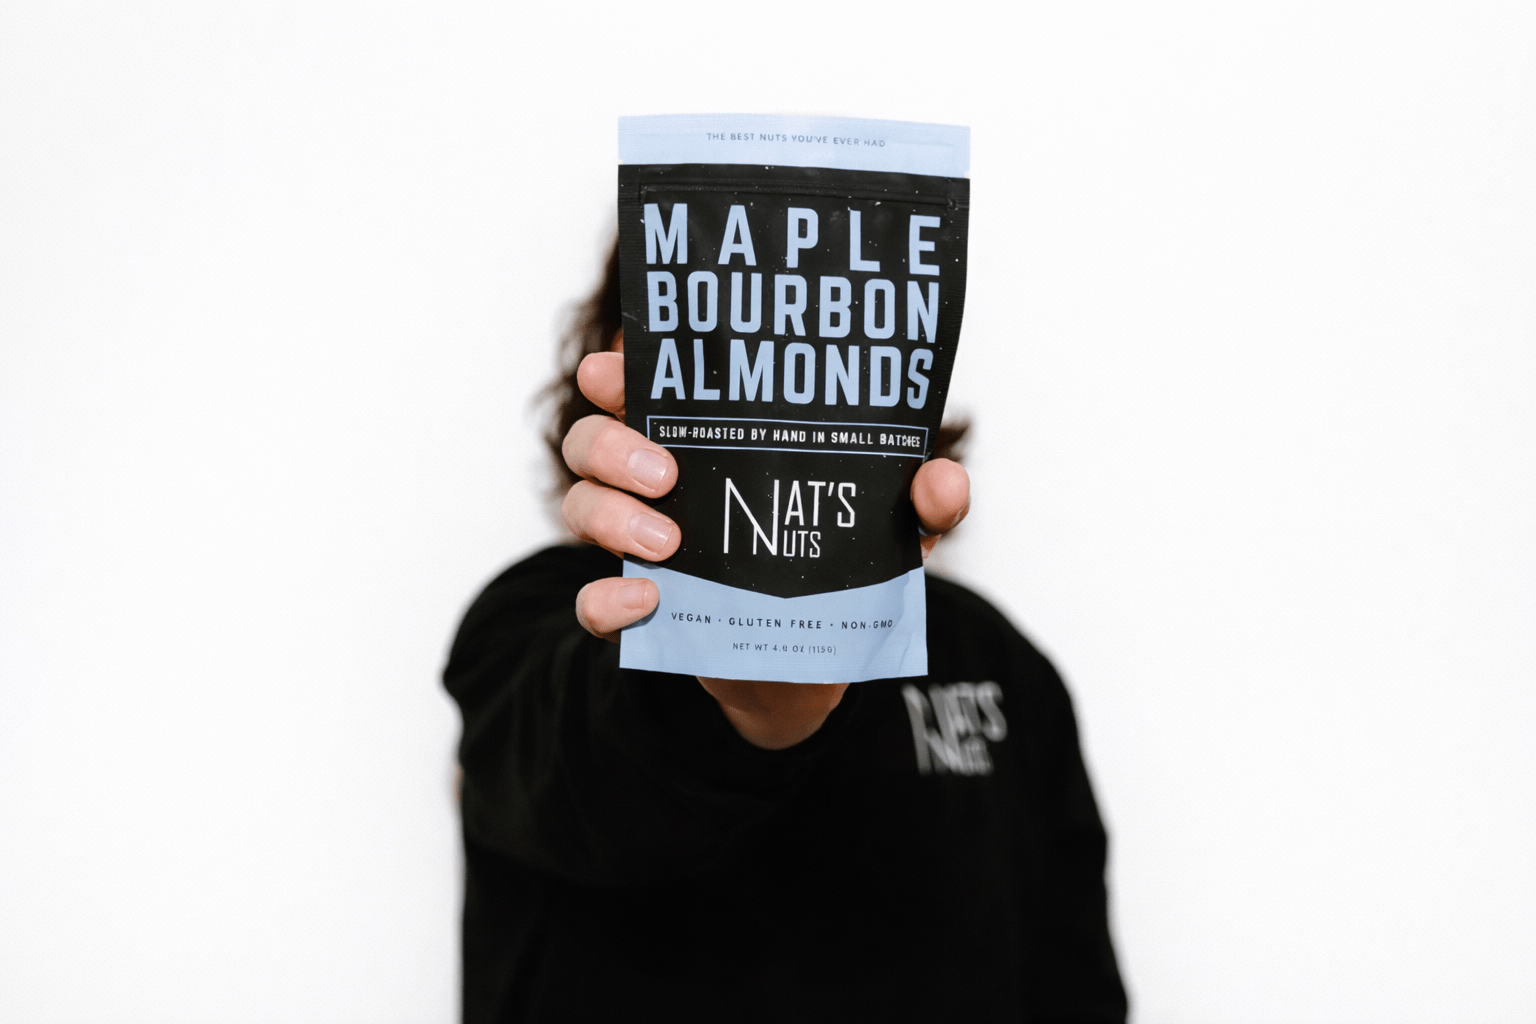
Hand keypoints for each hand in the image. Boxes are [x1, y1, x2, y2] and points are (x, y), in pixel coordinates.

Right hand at [562, 346, 970, 747]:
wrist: (809, 666)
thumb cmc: (838, 572)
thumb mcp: (890, 533)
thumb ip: (922, 505)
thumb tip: (941, 480)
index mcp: (709, 444)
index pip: (647, 390)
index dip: (619, 372)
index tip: (613, 366)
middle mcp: (659, 485)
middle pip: (592, 440)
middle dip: (614, 443)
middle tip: (668, 469)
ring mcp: (641, 546)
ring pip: (581, 505)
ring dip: (611, 514)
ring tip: (670, 539)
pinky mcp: (639, 611)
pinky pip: (591, 603)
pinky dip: (606, 599)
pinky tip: (649, 598)